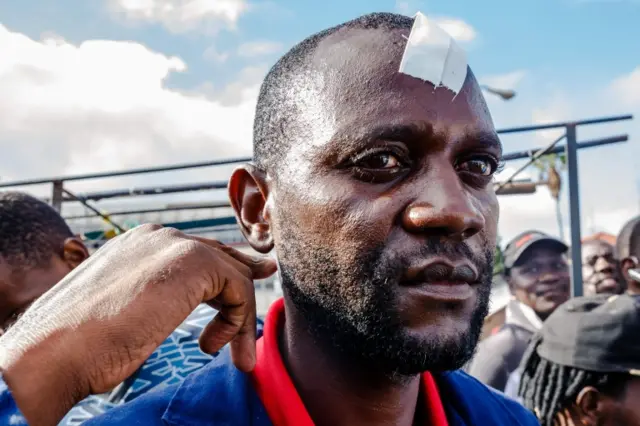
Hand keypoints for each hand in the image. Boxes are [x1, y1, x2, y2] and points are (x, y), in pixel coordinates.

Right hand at [0, 224, 275, 425]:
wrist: (52, 353)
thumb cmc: (79, 345)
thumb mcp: (126, 313)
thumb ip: (157, 298)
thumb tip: (175, 304)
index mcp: (138, 245)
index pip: (196, 254)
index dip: (224, 277)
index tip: (236, 300)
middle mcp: (158, 237)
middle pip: (219, 258)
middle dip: (240, 290)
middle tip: (244, 325)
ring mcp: (176, 245)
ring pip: (234, 274)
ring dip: (238, 320)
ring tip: (233, 356)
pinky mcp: (194, 263)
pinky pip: (239, 287)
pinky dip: (237, 322)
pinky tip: (211, 347)